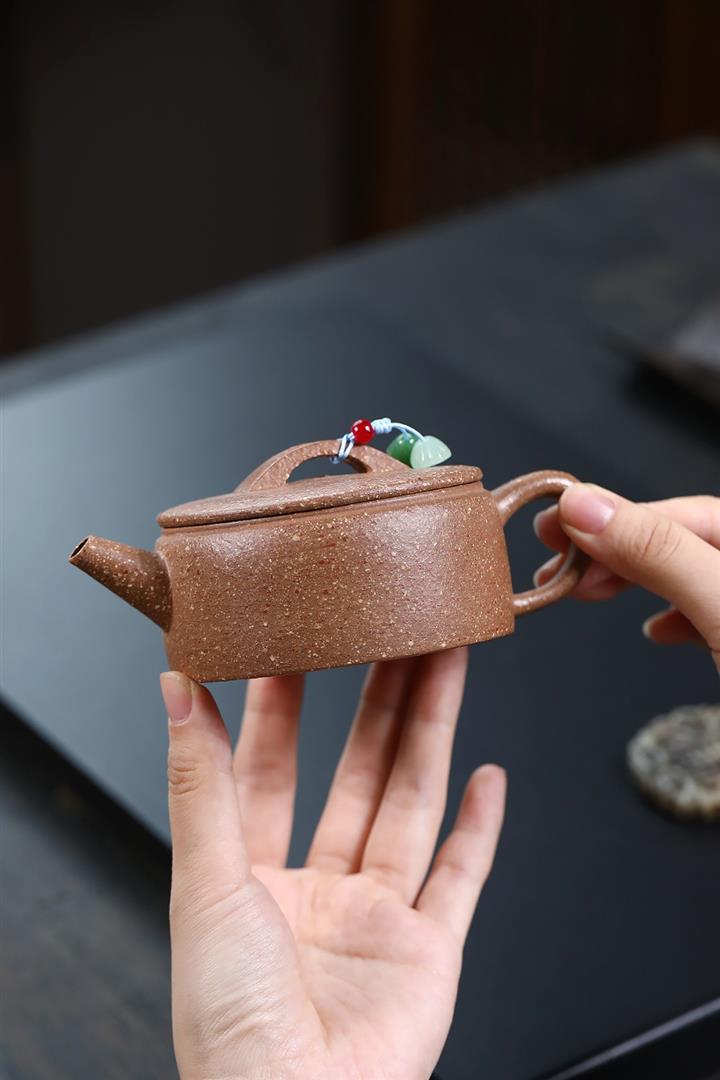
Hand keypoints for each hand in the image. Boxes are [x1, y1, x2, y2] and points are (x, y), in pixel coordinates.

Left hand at [161, 649, 505, 1079]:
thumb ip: (201, 783)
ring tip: (447, 666)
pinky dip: (482, 829)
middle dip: (377, 701)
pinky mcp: (430, 951)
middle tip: (394, 634)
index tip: (296, 641)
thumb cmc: (231, 1024)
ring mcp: (378, 919)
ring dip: (431, 735)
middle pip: (356, 771)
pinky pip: (462, 876)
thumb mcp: (206, 883)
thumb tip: (176, 690)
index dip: (283, 703)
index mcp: (253, 877)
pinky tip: (491, 778)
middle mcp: (319, 890)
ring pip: (411, 803)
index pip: (270, 765)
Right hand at [534, 485, 719, 669]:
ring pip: (684, 578)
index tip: (553, 528)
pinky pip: (701, 615)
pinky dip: (669, 616)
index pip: (680, 511)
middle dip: (612, 552)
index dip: (611, 515)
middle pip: (678, 543)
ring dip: (631, 580)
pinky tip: (655, 630)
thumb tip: (585, 508)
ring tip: (583, 592)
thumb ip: (659, 554)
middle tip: (555, 563)